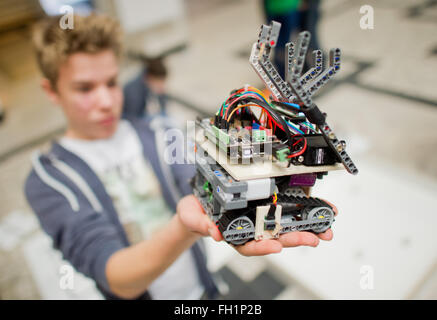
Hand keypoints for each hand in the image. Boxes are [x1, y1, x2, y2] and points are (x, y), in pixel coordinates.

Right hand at [177, 195, 337, 256]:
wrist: (197, 203)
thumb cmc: (196, 213)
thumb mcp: (193, 217)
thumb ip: (202, 224)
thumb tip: (214, 232)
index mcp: (232, 235)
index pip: (248, 245)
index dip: (262, 246)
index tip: (275, 245)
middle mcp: (247, 229)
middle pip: (271, 237)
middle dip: (293, 239)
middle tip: (311, 238)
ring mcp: (256, 219)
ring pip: (281, 226)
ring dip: (302, 228)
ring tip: (321, 229)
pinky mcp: (262, 206)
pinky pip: (281, 211)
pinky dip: (299, 211)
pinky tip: (316, 210)